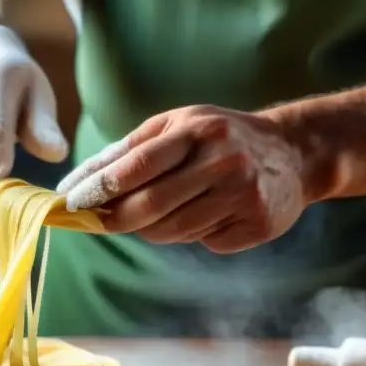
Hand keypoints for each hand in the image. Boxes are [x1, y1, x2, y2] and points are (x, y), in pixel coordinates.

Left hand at [56, 105, 309, 253]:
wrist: (294, 152)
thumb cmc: (220, 136)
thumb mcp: (178, 124)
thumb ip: (130, 148)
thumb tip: (81, 180)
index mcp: (198, 129)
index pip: (138, 164)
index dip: (100, 187)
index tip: (72, 201)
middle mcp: (223, 160)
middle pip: (152, 205)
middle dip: (115, 219)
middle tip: (96, 222)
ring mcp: (243, 194)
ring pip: (174, 230)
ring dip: (152, 229)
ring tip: (155, 214)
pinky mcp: (258, 224)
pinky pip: (205, 241)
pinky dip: (192, 234)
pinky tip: (205, 213)